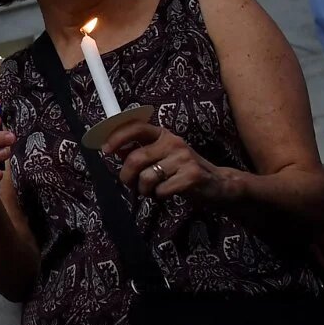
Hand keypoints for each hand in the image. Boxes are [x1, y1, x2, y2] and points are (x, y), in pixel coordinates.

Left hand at [104, 122, 231, 199]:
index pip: (136, 128)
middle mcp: (173, 142)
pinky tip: (167, 193)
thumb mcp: (161, 156)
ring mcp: (184, 158)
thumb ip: (139, 151)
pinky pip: (161, 190)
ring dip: (143, 189)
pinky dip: (159, 196)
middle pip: (135, 158)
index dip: (117, 137)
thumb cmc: (182, 169)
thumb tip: (114, 149)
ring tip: (152, 190)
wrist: (218, 183)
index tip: (105, 150)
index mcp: (163, 135)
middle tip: (131, 184)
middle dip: (126, 176)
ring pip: (146, 177)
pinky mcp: (192, 176)